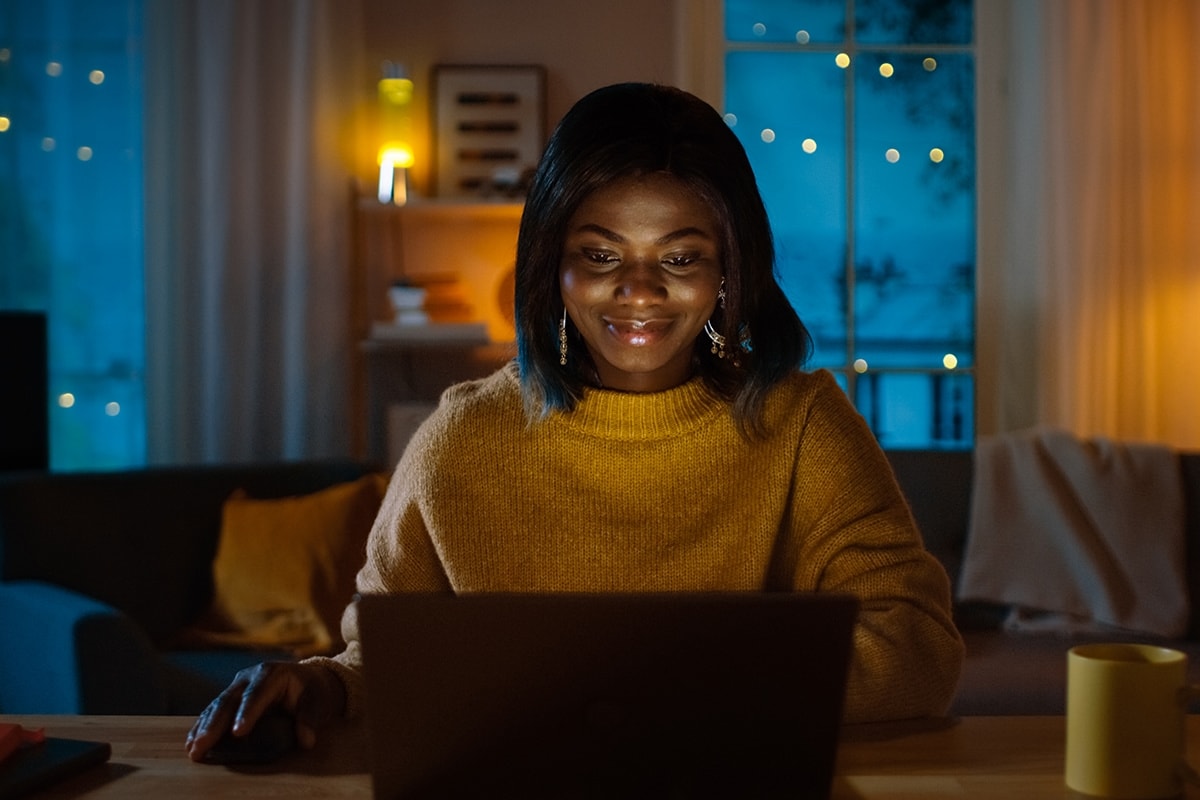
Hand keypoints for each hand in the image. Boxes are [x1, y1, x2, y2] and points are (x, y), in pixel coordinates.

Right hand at [185, 660, 344, 762]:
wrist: (310, 679)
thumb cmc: (313, 690)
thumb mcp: (318, 700)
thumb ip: (310, 718)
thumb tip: (306, 740)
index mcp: (272, 674)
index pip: (257, 695)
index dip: (247, 713)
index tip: (238, 733)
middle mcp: (251, 677)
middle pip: (230, 700)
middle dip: (215, 724)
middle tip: (202, 745)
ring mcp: (238, 685)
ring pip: (217, 706)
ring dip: (203, 727)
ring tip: (192, 748)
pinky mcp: (232, 696)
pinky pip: (214, 711)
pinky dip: (202, 726)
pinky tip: (191, 742)